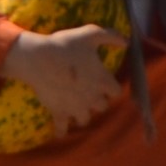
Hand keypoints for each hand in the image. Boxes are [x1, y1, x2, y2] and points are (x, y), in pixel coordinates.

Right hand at [0, 24, 126, 133]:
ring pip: (85, 119)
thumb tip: (126, 41)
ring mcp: (76, 108)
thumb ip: (111, 36)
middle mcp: (93, 98)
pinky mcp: (59, 113)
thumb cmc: (65, 45)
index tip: (103, 82)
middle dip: (96, 100)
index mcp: (102, 80)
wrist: (38, 59)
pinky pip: (62, 128)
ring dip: (82, 114)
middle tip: (87, 92)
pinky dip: (61, 131)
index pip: (115, 92)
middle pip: (102, 107)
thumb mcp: (90, 33)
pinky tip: (60, 131)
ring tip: (75, 106)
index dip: (110, 87)